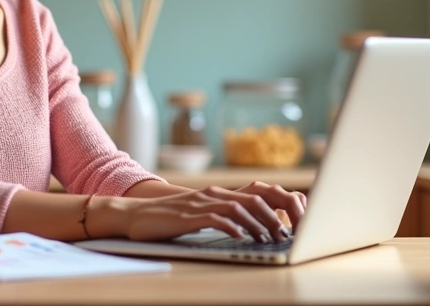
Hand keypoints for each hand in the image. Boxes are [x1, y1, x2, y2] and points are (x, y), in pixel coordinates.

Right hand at [92, 182, 306, 242]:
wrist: (134, 214)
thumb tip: (251, 228)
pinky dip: (232, 227)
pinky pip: (216, 219)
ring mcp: (201, 203)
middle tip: (289, 233)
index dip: (280, 202)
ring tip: (271, 238)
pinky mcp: (189, 216)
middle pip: (255, 197)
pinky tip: (242, 237)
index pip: (258, 191)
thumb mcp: (201, 214)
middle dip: (277, 214)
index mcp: (219, 193)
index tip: (295, 218)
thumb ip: (223, 216)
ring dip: (259, 223)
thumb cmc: (169, 218)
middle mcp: (213, 194)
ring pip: (240, 207)